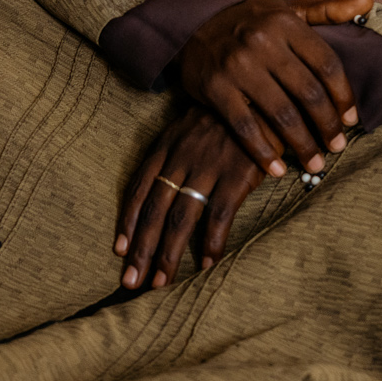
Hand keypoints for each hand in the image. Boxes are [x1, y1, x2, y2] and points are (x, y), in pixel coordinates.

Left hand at [116, 106, 262, 289]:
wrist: (262, 97)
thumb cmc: (224, 118)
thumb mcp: (187, 129)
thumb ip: (171, 157)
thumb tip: (156, 192)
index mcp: (165, 147)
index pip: (138, 190)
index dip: (128, 223)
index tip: (120, 251)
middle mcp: (181, 159)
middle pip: (154, 211)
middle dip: (141, 250)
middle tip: (131, 282)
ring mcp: (208, 167)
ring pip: (181, 219)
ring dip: (168, 255)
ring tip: (161, 283)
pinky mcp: (236, 175)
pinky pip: (219, 216)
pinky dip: (211, 242)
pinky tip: (205, 264)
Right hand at [177, 0, 373, 177]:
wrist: (191, 21)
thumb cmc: (249, 20)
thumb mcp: (287, 9)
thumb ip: (327, 10)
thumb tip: (368, 2)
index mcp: (286, 23)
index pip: (326, 64)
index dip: (344, 96)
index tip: (352, 120)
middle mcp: (263, 43)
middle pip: (308, 93)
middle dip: (327, 125)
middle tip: (338, 147)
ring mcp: (238, 66)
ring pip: (281, 113)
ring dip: (302, 145)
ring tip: (315, 164)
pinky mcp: (215, 88)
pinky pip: (245, 126)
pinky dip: (262, 151)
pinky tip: (276, 169)